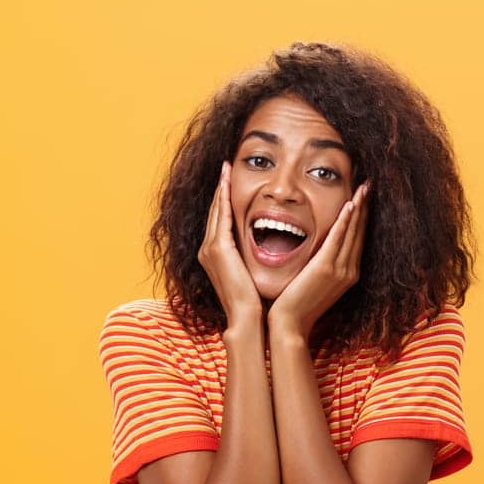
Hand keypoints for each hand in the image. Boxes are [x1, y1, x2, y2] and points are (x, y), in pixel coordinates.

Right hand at [198, 161, 263, 328]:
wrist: (249, 318)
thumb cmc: (257, 300)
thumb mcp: (254, 271)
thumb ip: (255, 256)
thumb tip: (274, 245)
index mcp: (218, 254)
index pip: (221, 219)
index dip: (225, 198)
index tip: (230, 179)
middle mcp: (209, 249)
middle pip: (215, 210)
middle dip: (220, 188)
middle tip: (226, 165)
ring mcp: (210, 249)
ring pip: (216, 210)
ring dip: (222, 187)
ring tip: (226, 167)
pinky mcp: (218, 250)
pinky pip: (221, 217)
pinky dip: (224, 198)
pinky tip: (228, 182)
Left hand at [267, 181, 370, 338]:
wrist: (289, 324)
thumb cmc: (296, 304)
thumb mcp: (315, 282)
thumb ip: (321, 265)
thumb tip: (319, 250)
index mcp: (348, 274)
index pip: (357, 239)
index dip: (362, 217)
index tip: (363, 198)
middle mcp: (349, 271)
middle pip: (360, 232)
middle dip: (365, 208)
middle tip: (368, 186)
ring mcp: (340, 270)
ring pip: (352, 232)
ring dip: (358, 208)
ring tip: (363, 189)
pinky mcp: (326, 268)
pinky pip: (338, 239)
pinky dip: (345, 222)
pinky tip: (349, 206)